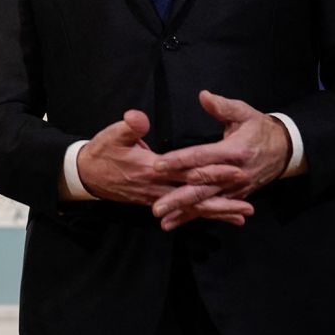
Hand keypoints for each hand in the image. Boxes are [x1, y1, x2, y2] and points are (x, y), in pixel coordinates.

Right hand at [76, 109, 250, 229]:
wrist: (86, 176)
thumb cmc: (100, 153)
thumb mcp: (111, 135)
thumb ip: (129, 127)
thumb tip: (139, 117)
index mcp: (151, 169)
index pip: (188, 171)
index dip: (212, 171)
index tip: (235, 169)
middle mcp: (158, 188)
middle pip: (196, 197)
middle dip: (223, 202)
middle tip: (249, 206)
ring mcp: (157, 197)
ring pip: (192, 208)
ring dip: (217, 212)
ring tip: (242, 216)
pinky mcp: (156, 200)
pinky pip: (184, 210)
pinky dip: (202, 215)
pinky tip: (220, 217)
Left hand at [151, 90, 289, 230]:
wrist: (286, 150)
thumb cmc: (260, 128)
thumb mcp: (244, 112)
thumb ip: (223, 106)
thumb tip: (203, 96)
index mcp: (233, 151)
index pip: (201, 157)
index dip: (179, 161)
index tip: (158, 165)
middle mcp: (233, 174)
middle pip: (202, 187)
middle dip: (178, 198)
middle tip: (156, 207)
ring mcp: (236, 188)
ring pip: (207, 202)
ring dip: (185, 213)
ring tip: (164, 221)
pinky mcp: (236, 196)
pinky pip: (214, 208)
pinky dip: (196, 216)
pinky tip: (178, 222)